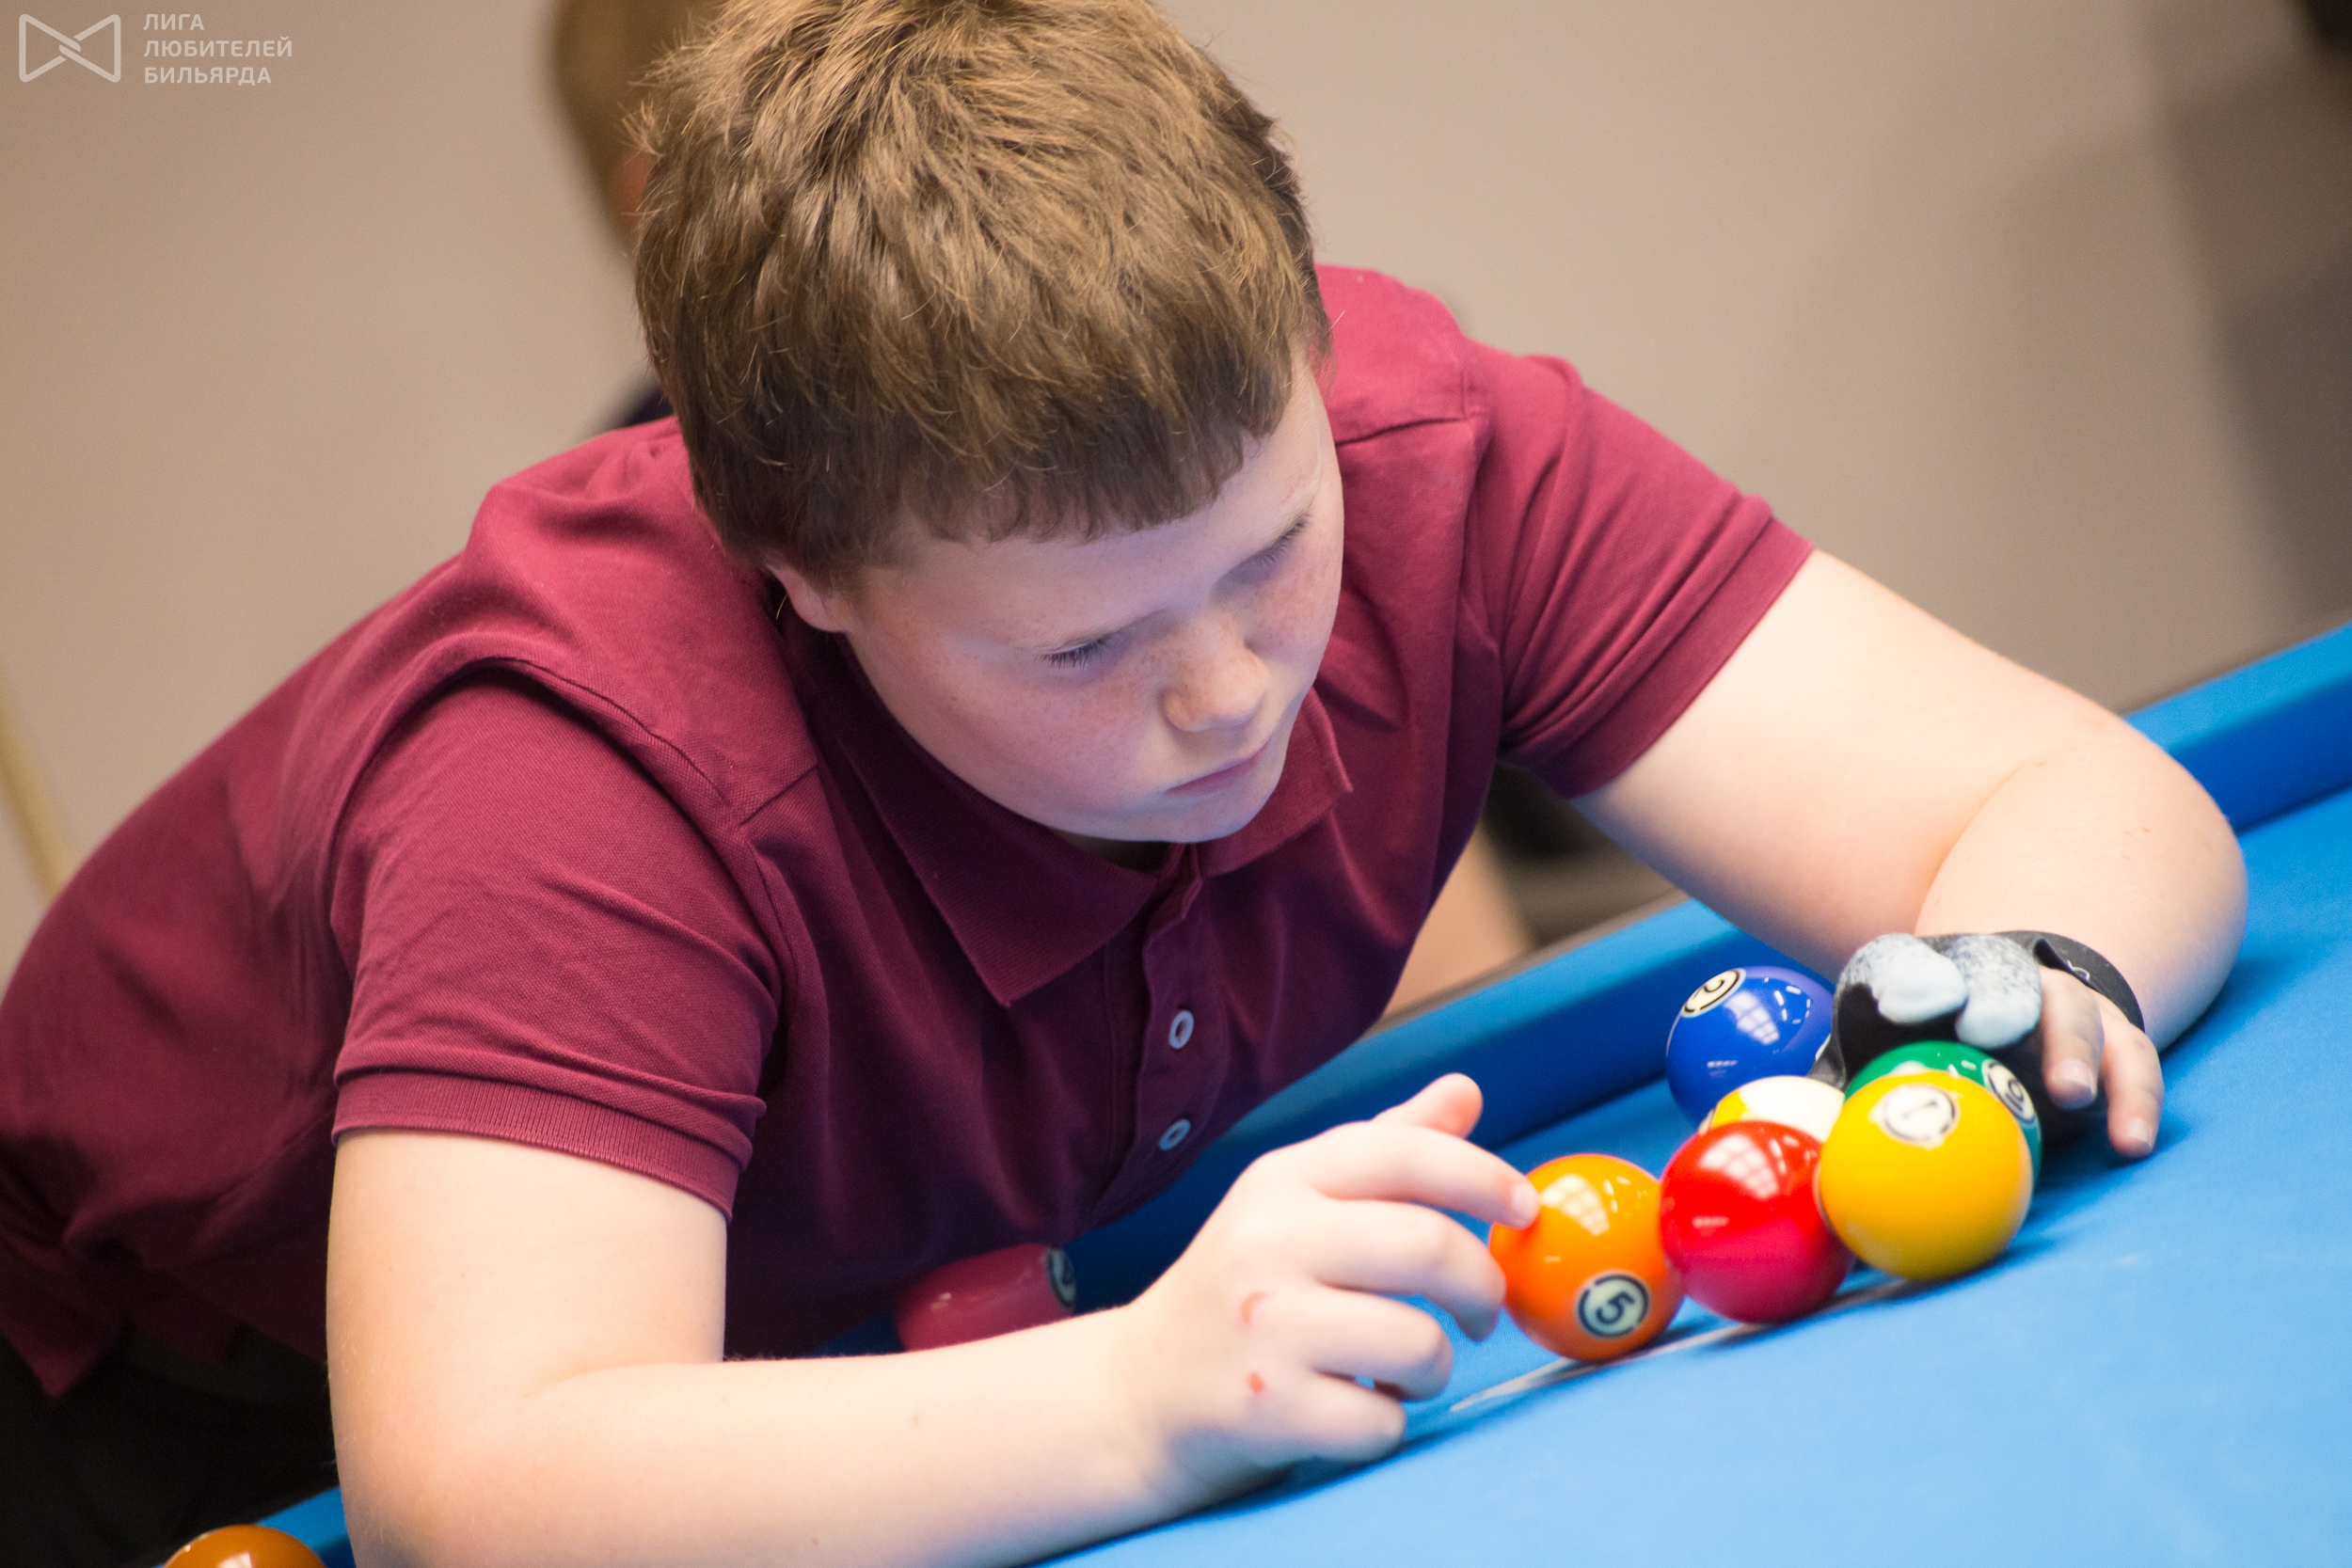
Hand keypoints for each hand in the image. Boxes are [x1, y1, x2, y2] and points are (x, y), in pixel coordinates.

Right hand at [1109, 1074, 1537, 1506]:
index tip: (1526, 1209)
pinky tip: (1355, 1406)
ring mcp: (1264, 1326)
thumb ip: (1386, 1149)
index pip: (1404, 1152)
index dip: (1483, 1175)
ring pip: (1418, 1342)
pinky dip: (1389, 1423)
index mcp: (1283, 1180)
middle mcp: (1268, 1242)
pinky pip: (1383, 1421)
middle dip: (1482, 1287)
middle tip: (1482, 1313)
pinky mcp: (1266, 1407)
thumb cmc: (1243, 1288)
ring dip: (1435, 1367)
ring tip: (1404, 1368)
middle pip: (1429, 1247)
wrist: (1139, 1389)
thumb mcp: (1296, 1203)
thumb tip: (1466, 1092)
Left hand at [1832, 932, 2162, 1159]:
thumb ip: (1832, 1105)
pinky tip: (2129, 1143)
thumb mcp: (1863, 1074)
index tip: (1900, 1008)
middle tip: (1988, 1033)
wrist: (1995, 1036)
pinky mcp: (2111, 1039)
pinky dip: (2133, 1100)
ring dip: (2074, 1049)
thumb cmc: (1909, 1065)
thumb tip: (1798, 1151)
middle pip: (1996, 972)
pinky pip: (2131, 1063)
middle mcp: (1991, 976)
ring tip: (2070, 1096)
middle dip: (1994, 997)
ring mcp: (2056, 1002)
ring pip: (2072, 1010)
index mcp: (1913, 977)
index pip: (1896, 963)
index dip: (1901, 980)